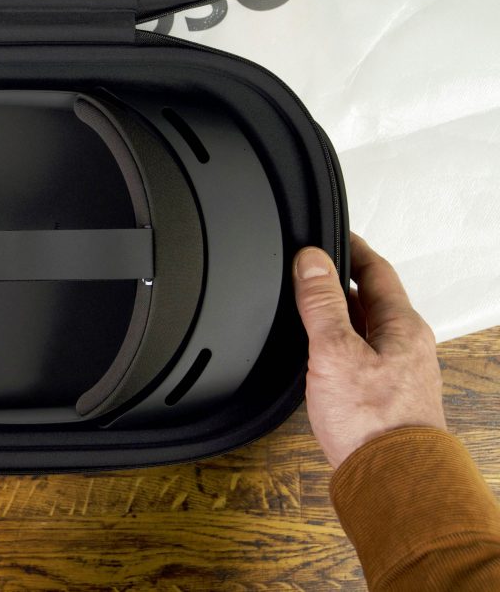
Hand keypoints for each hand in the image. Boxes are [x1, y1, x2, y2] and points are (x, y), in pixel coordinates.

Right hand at [292, 233, 445, 467]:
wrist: (390, 480)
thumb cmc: (372, 422)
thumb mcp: (335, 351)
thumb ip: (321, 303)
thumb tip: (311, 258)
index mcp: (401, 327)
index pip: (376, 271)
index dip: (350, 249)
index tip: (331, 233)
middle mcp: (405, 347)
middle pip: (371, 300)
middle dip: (340, 283)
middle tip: (311, 270)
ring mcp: (396, 374)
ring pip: (365, 331)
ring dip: (338, 316)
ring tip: (309, 309)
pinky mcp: (382, 398)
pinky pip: (360, 358)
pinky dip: (338, 346)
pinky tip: (320, 359)